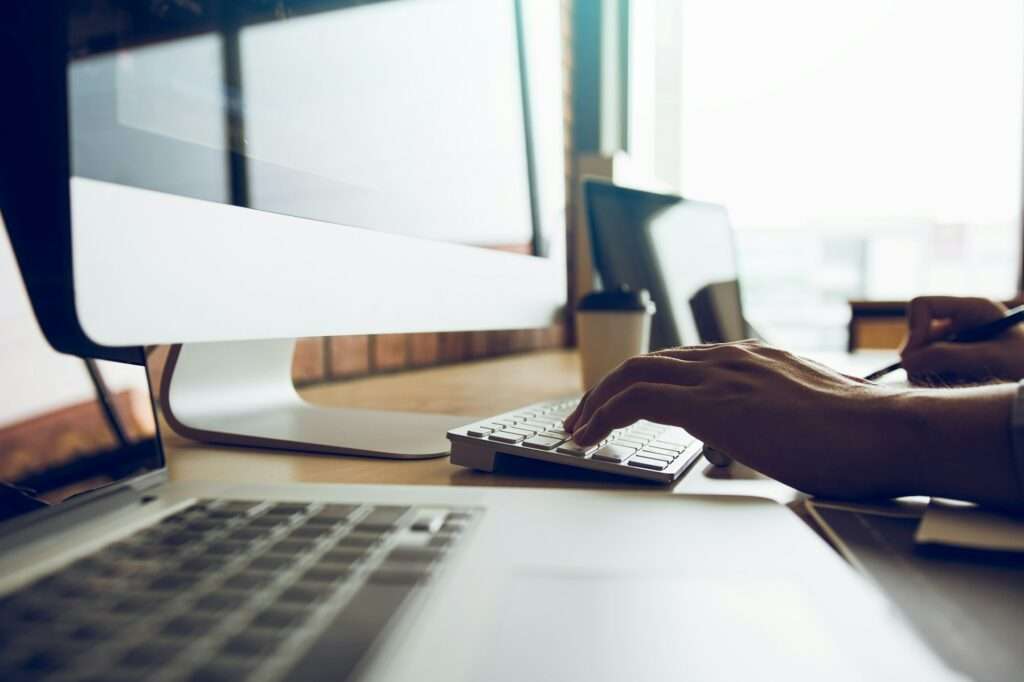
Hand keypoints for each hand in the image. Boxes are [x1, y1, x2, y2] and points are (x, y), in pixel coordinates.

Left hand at [564, 341, 918, 498]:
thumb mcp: (804, 414)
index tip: (618, 406)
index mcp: (749, 359)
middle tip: (583, 418)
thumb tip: (765, 435)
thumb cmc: (857, 435)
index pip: (677, 363)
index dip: (640, 383)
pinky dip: (607, 414)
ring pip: (635, 374)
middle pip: (647, 362)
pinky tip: (593, 436)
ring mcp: (720, 376)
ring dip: (597, 402)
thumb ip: (775, 414)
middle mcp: (729, 358)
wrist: (885, 431)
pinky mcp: (714, 403)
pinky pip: (641, 399)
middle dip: (606, 390)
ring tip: (577, 430)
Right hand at [900, 296, 1023, 382]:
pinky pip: (927, 372)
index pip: (922, 305)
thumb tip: (905, 362)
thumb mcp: (992, 359)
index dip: (915, 329)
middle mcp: (958, 323)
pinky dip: (938, 383)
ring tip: (963, 386)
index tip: (918, 357)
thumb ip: (948, 357)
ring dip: (931, 375)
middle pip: (916, 335)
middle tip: (940, 380)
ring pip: (917, 358)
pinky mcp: (952, 363)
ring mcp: (954, 343)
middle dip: (922, 359)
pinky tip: (962, 388)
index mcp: (971, 309)